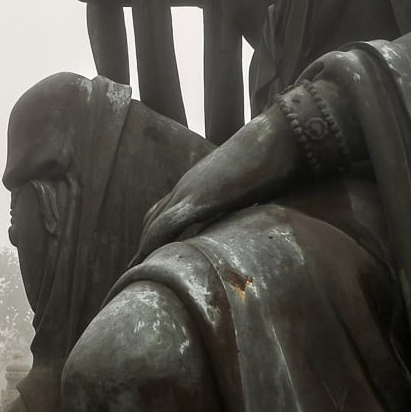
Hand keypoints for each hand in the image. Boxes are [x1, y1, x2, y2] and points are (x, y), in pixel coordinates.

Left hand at [134, 113, 296, 262]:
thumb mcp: (249, 192)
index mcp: (197, 186)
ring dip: (144, 249)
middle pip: (153, 219)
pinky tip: (147, 261)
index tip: (149, 256)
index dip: (155, 234)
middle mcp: (186, 187)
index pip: (165, 211)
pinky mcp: (198, 198)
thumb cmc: (269, 162)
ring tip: (136, 272)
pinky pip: (168, 224)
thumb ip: (236, 208)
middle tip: (134, 270)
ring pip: (155, 224)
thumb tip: (241, 229)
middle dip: (144, 245)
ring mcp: (189, 191)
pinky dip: (153, 243)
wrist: (276, 139)